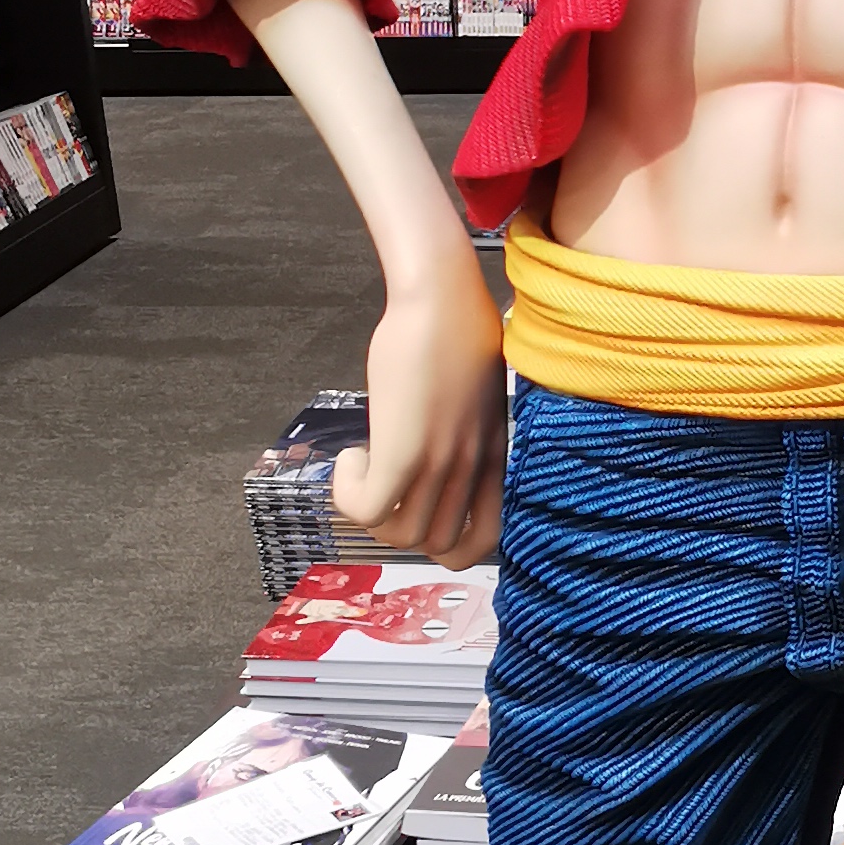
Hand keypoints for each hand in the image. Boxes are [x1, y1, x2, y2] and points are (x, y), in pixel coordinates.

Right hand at [332, 245, 507, 567]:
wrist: (442, 297)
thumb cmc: (456, 333)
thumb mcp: (475, 400)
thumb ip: (465, 436)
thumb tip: (438, 452)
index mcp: (495, 461)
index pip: (486, 541)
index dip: (450, 544)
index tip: (421, 511)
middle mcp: (471, 470)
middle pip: (436, 547)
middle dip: (403, 526)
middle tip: (385, 486)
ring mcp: (440, 463)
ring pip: (400, 535)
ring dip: (372, 510)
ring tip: (364, 463)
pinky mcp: (403, 451)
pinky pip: (369, 510)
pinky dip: (349, 495)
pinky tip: (350, 459)